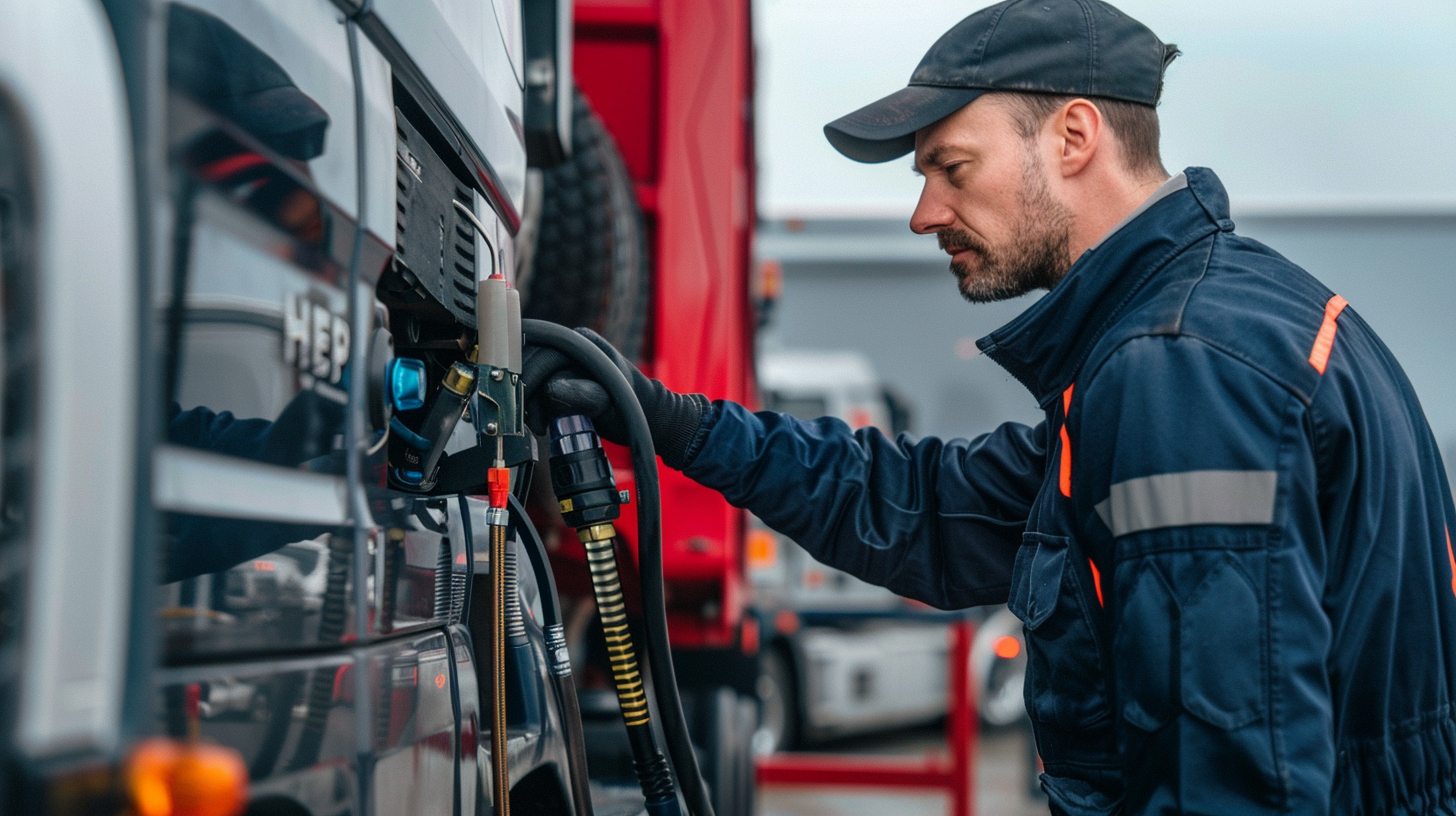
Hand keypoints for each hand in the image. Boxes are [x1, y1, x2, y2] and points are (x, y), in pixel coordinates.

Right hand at [521, 328, 709, 469]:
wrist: (648, 417)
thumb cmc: (633, 407)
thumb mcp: (609, 402)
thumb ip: (582, 394)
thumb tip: (551, 389)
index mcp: (584, 343)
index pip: (543, 352)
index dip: (532, 377)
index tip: (527, 403)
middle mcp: (573, 346)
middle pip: (532, 361)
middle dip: (528, 391)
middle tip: (534, 420)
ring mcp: (568, 360)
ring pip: (532, 372)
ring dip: (529, 398)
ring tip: (538, 422)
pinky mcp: (564, 375)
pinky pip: (538, 382)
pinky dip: (534, 400)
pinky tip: (540, 417)